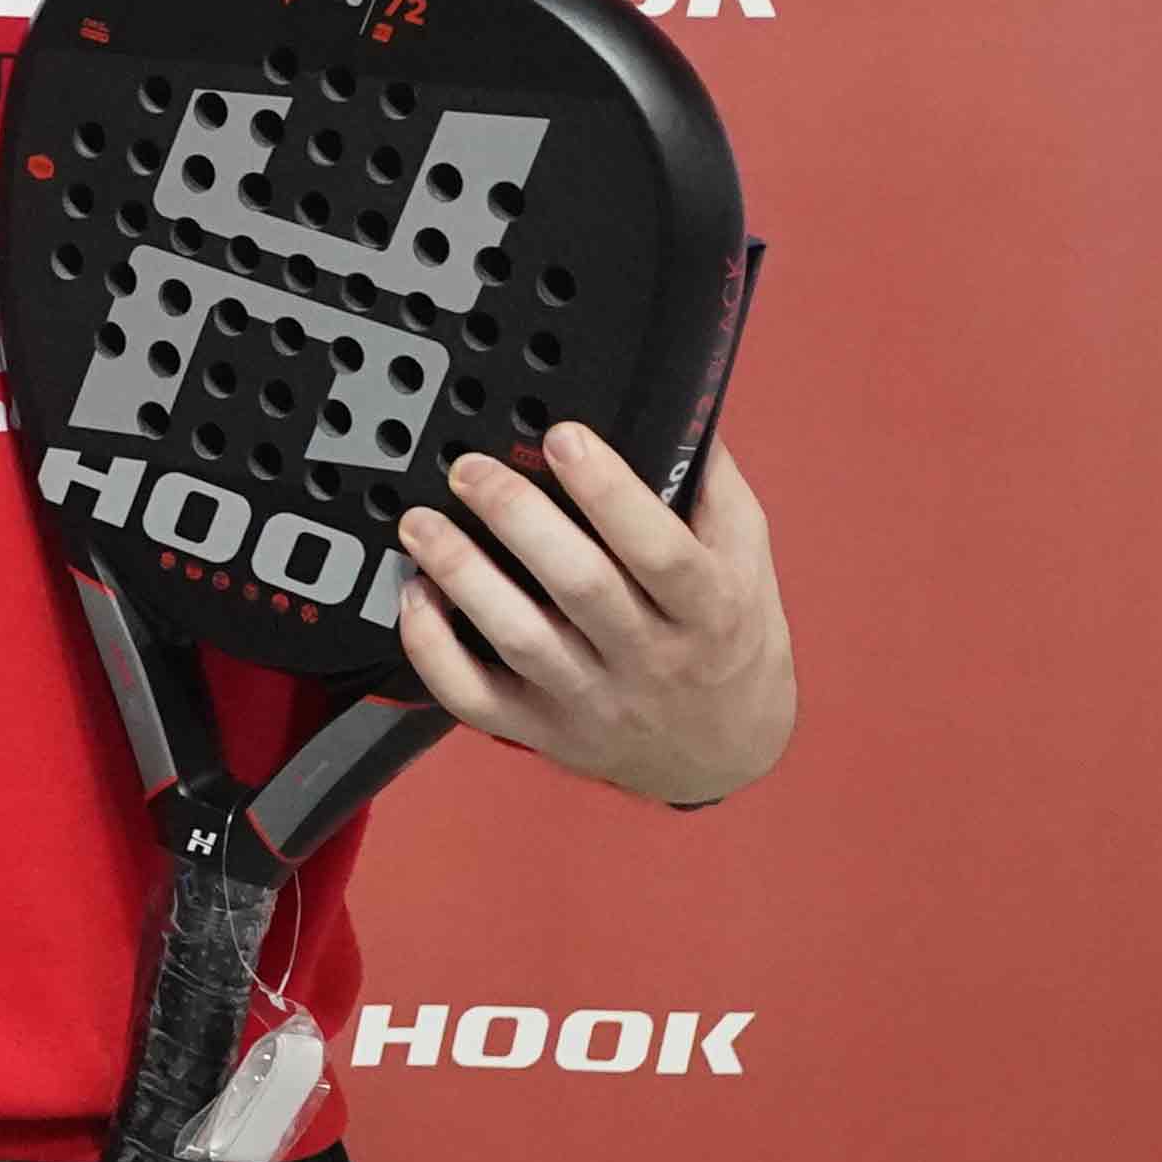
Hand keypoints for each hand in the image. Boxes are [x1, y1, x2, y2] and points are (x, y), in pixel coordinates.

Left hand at [393, 429, 795, 805]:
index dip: (609, 490)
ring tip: (422, 524)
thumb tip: (682, 410)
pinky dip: (434, 647)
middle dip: (517, 517)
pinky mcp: (544, 731)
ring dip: (461, 574)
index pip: (658, 548)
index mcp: (708, 609)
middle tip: (470, 469)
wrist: (724, 751)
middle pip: (580, 585)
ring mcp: (593, 700)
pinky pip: (475, 696)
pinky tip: (416, 595)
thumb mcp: (746, 564)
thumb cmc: (729, 641)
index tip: (563, 437)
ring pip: (519, 638)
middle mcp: (651, 658)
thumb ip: (714, 492)